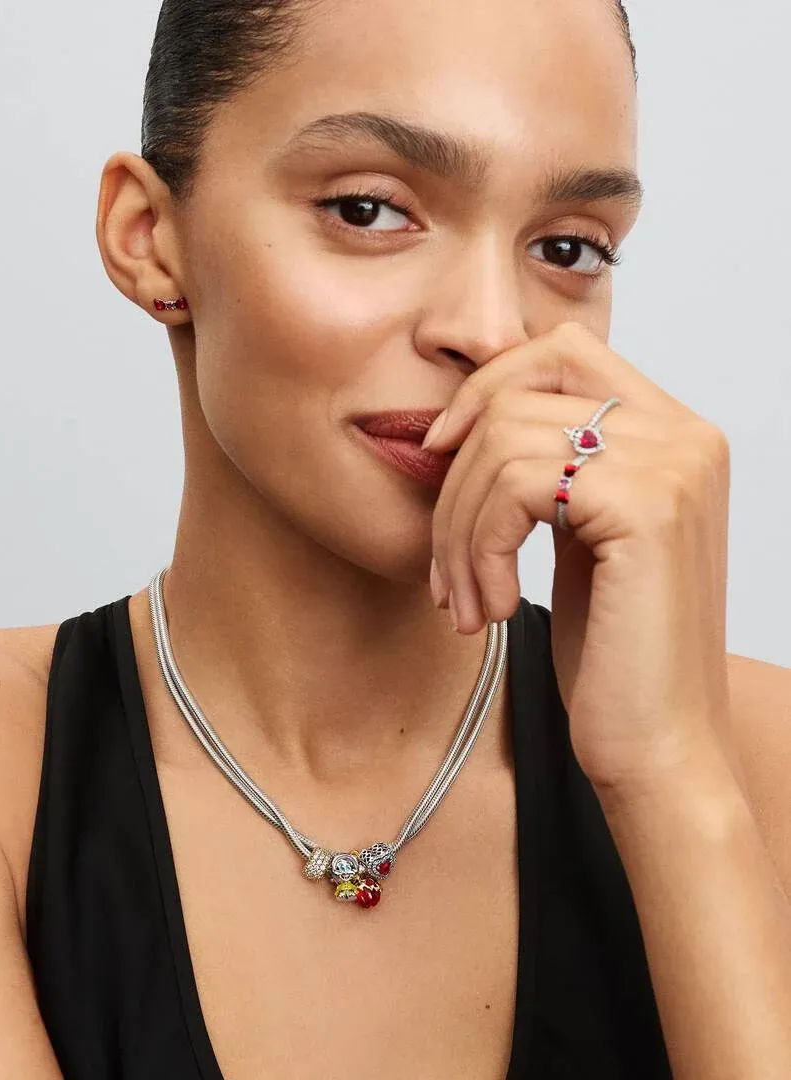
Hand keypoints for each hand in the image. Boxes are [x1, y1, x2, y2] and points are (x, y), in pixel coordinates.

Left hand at [422, 320, 733, 795]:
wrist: (659, 747)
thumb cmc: (615, 654)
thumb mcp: (581, 538)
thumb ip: (552, 468)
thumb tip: (467, 419)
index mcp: (674, 433)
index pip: (559, 352)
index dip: (483, 391)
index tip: (439, 458)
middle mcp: (685, 434)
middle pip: (518, 392)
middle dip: (455, 478)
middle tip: (444, 564)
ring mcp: (672, 464)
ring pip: (503, 440)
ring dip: (459, 529)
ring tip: (463, 600)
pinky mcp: (646, 506)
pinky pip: (514, 485)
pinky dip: (480, 549)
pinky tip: (496, 609)